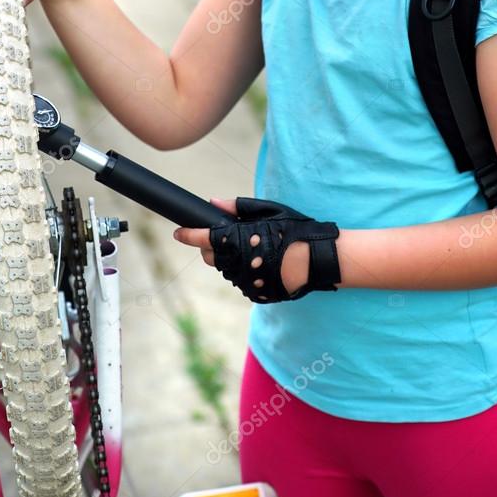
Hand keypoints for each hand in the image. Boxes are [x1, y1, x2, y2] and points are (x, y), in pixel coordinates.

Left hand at [174, 197, 336, 301]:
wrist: (318, 260)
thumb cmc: (293, 230)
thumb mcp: (267, 211)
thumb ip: (236, 207)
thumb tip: (212, 203)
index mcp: (237, 240)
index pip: (202, 238)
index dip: (188, 235)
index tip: (179, 233)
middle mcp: (236, 263)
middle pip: (209, 256)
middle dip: (211, 246)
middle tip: (227, 237)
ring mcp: (244, 281)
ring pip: (225, 269)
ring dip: (229, 259)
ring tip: (254, 249)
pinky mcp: (253, 294)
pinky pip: (241, 281)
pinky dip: (244, 272)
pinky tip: (262, 263)